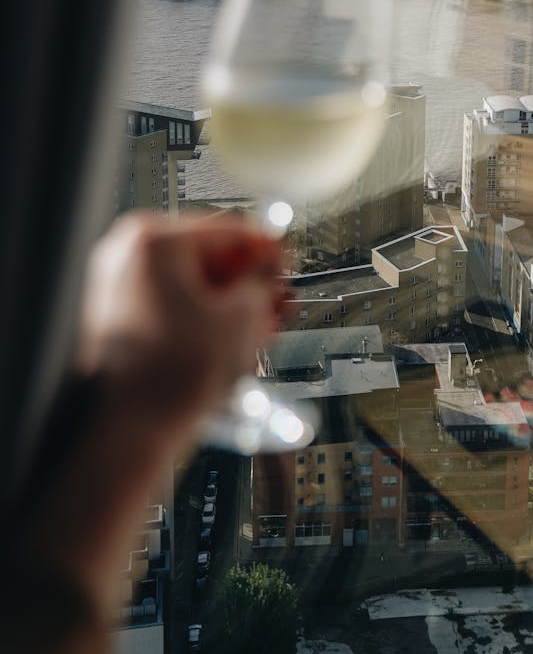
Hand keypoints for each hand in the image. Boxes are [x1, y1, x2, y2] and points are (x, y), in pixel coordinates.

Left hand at [76, 211, 287, 445]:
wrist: (123, 434)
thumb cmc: (165, 380)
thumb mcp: (241, 318)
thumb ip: (262, 280)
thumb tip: (267, 266)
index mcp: (153, 241)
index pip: (230, 230)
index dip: (268, 252)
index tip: (285, 264)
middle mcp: (127, 255)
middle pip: (208, 258)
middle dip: (248, 286)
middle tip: (275, 304)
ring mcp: (115, 287)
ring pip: (190, 286)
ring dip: (229, 307)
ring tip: (258, 330)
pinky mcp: (113, 319)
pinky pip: (169, 307)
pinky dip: (201, 321)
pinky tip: (229, 343)